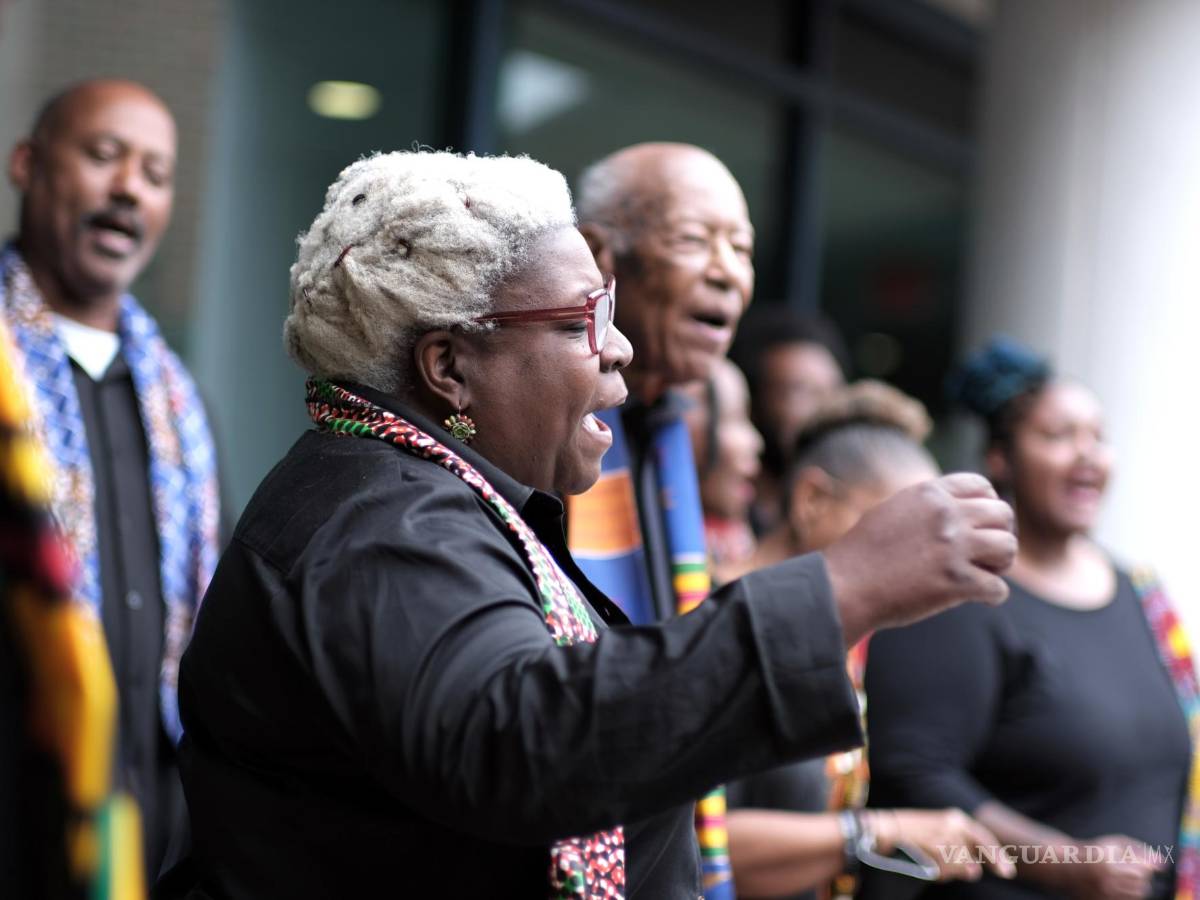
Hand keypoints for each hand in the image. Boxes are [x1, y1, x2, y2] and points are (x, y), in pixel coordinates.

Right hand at [824, 473, 1015, 642]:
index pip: (981, 485)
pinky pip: (998, 588)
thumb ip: (927, 507)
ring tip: (984, 573)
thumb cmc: (861, 553)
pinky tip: (978, 598)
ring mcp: (954, 548)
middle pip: (1003, 514)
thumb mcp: (893, 511)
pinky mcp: (957, 582)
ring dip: (1000, 563)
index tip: (982, 524)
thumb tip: (956, 509)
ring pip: (1008, 547)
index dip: (988, 504)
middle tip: (986, 554)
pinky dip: (992, 596)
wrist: (844, 586)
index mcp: (930, 494)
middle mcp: (947, 515)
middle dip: (999, 534)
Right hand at [869, 808, 1015, 881]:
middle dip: (964, 865)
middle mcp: (955, 825)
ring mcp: (945, 837)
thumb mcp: (939, 837)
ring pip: (961, 866)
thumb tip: (975, 871)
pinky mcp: (935, 850)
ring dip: (948, 870)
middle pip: (972, 857)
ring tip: (929, 858)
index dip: (998, 857)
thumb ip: (961, 852)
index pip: (985, 840)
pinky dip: (939, 871)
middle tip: (956, 863)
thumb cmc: (911, 835)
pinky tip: (926, 863)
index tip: (1008, 873)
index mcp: (957, 819)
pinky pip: (947, 870)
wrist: (883, 830)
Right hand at [1061, 834, 1164, 899]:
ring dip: (1136, 887)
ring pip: (1136, 896)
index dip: (1143, 865)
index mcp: (1111, 864)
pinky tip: (1120, 887)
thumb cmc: (1094, 851)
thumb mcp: (1115, 843)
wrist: (1068, 865)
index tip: (1137, 862)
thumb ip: (1139, 849)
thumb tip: (1161, 863)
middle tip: (1130, 870)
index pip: (1144, 870)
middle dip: (1140, 878)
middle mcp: (1108, 881)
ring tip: (1125, 878)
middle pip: (1142, 885)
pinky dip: (1128, 895)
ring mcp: (1105, 894)